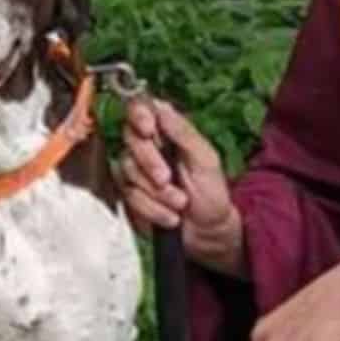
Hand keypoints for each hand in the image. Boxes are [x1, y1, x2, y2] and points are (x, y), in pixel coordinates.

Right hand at [119, 98, 243, 275]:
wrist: (206, 232)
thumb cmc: (211, 194)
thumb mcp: (206, 159)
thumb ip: (184, 133)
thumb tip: (162, 108)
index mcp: (168, 132)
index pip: (141, 110)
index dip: (138, 115)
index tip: (147, 128)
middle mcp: (148, 147)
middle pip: (130, 139)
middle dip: (150, 162)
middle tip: (167, 178)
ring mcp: (136, 171)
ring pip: (128, 170)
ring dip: (156, 192)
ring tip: (179, 202)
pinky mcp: (129, 194)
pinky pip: (129, 196)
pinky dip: (153, 209)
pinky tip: (169, 215)